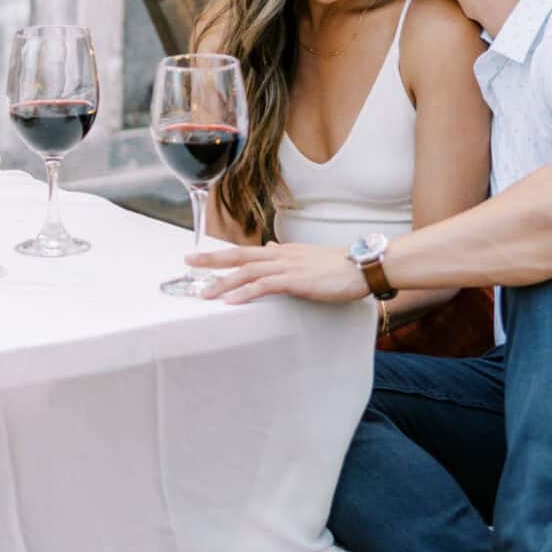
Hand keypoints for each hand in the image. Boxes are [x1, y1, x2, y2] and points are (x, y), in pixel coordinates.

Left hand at [186, 239, 368, 306]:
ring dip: (224, 282)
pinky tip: (231, 302)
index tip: (201, 259)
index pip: (246, 251)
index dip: (223, 255)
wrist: (363, 266)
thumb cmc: (340, 266)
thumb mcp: (308, 257)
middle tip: (188, 262)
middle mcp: (282, 255)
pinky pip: (265, 286)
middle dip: (212, 260)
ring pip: (248, 271)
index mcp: (283, 251)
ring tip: (203, 293)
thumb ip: (286, 255)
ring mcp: (288, 266)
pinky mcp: (297, 280)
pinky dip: (246, 292)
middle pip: (240, 255)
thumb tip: (269, 249)